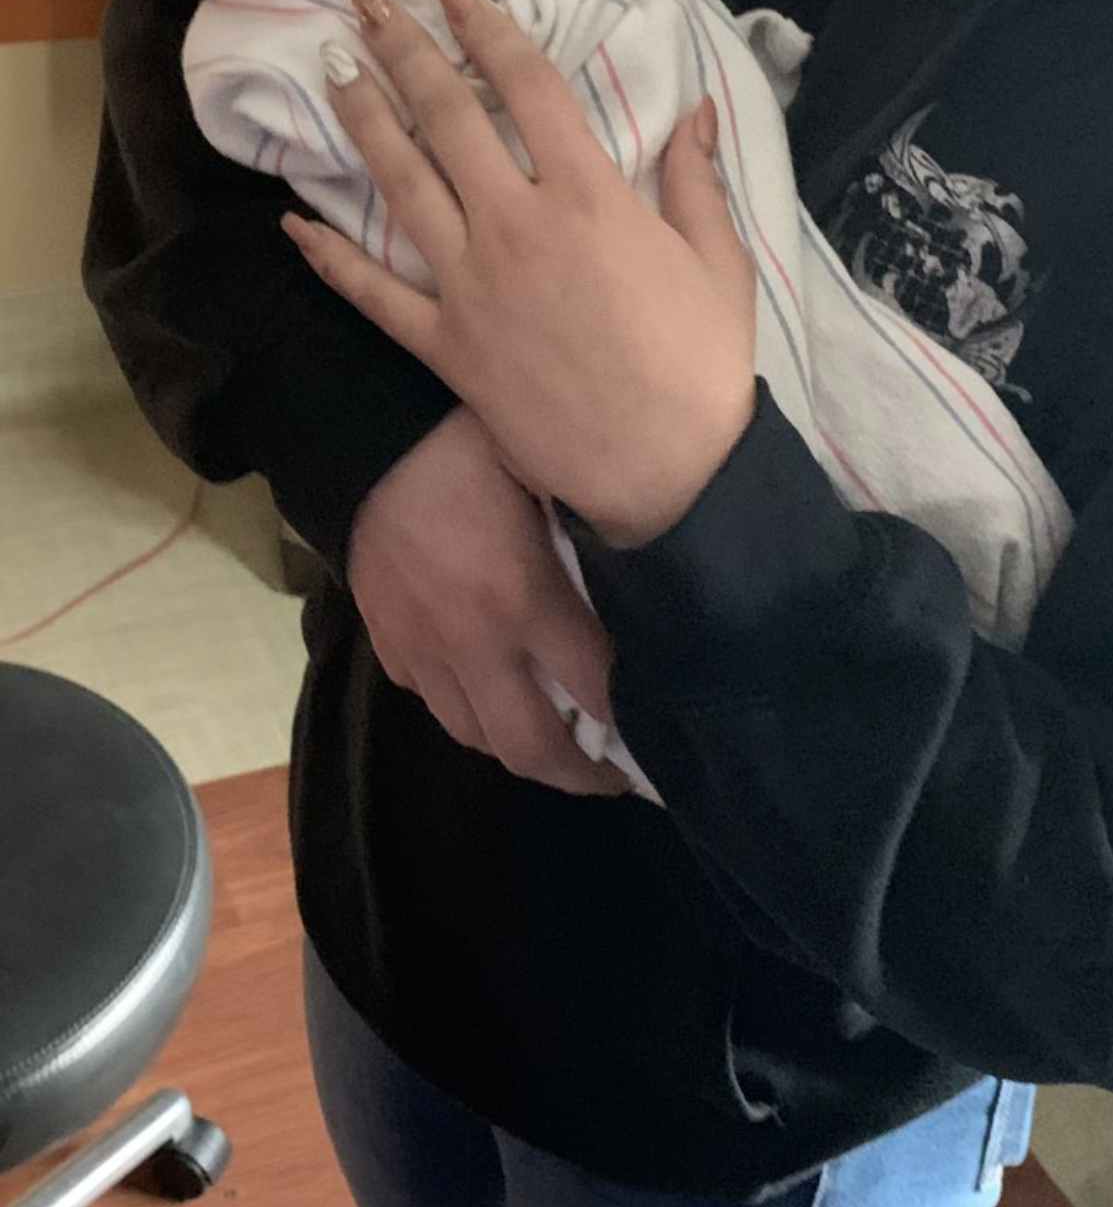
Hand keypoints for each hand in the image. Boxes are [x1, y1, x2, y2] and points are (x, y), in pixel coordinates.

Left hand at [285, 0, 756, 547]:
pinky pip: (373, 293)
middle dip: (403, 51)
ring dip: (362, 120)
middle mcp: (515, 225)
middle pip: (447, 117)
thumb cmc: (702, 367)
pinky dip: (329, 258)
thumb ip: (696, 179)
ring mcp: (470, 286)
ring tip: (330, 67)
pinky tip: (293, 222)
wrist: (668, 475)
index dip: (484, 28)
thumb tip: (697, 109)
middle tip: (364, 1)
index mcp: (587, 196)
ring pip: (400, 184)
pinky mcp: (445, 346)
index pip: (525, 85)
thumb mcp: (719, 263)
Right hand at [347, 404, 628, 796]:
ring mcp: (421, 647)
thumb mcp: (544, 471)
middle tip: (611, 775)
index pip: (593, 689)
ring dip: (517, 745)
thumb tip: (637, 574)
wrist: (356, 431)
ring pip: (471, 734)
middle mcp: (472, 642)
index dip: (632, 721)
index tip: (660, 731)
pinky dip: (464, 705)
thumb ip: (588, 530)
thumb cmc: (462, 436)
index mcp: (522, 599)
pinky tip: (486, 681)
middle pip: (528, 746)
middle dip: (577, 775)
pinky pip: (429, 697)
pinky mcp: (384, 639)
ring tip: (552, 734)